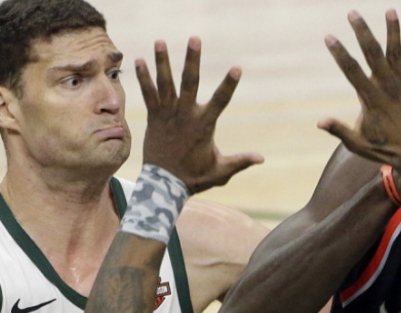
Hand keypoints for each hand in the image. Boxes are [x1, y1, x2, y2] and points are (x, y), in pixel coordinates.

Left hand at [136, 37, 262, 193]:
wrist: (165, 185)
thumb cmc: (195, 177)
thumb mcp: (221, 171)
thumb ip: (241, 161)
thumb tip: (262, 158)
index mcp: (204, 125)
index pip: (220, 101)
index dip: (229, 85)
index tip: (237, 68)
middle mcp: (185, 116)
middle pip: (190, 83)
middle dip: (192, 60)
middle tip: (194, 39)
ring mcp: (168, 115)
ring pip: (165, 84)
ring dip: (162, 62)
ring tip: (160, 41)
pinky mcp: (155, 118)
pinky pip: (148, 95)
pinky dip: (143, 78)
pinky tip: (138, 61)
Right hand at [317, 10, 400, 173]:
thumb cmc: (382, 148)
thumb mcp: (356, 143)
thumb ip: (339, 130)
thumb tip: (319, 122)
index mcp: (371, 99)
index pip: (352, 71)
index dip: (339, 53)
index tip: (329, 37)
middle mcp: (387, 87)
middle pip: (373, 54)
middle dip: (362, 32)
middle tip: (353, 13)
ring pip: (397, 53)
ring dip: (393, 31)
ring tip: (390, 10)